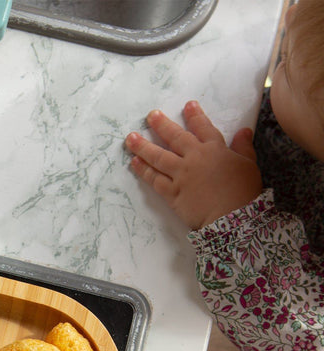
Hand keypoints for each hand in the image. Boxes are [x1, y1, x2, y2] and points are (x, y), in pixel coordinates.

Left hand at [124, 101, 262, 229]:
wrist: (231, 217)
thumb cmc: (243, 191)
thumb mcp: (249, 165)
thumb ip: (243, 147)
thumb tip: (243, 131)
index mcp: (215, 149)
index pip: (203, 127)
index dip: (195, 116)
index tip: (187, 105)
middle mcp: (194, 158)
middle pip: (175, 138)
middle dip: (161, 125)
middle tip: (150, 115)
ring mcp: (181, 175)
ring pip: (159, 157)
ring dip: (143, 147)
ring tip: (130, 138)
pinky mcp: (172, 192)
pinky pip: (155, 179)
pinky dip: (144, 171)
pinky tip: (134, 163)